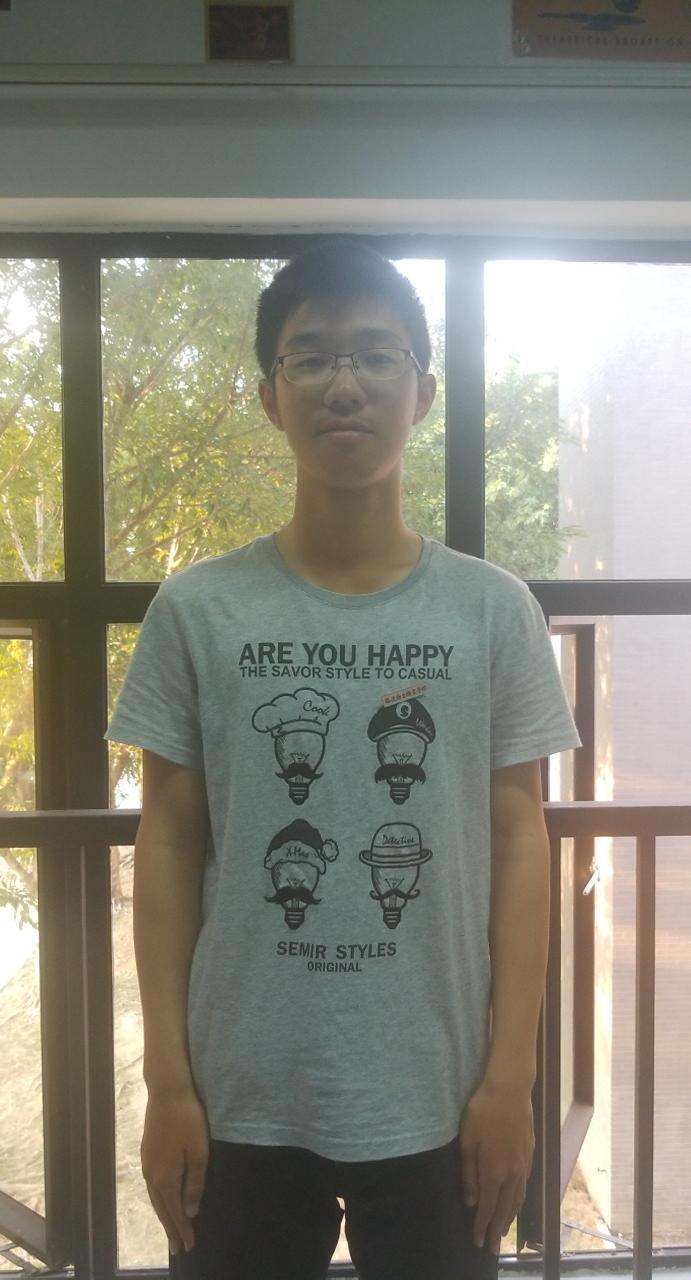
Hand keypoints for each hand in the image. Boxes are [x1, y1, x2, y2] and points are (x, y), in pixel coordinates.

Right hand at [141, 1086, 208, 1255]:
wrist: (167, 1091)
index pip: (174, 1211)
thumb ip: (194, 1183)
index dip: (182, 1229)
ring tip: (171, 1230)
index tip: (190, 1246)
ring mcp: (147, 1162)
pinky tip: (162, 1199)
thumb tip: (190, 1212)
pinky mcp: (147, 1151)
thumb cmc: (188, 1119)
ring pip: (155, 1197)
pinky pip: (152, 1185)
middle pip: (161, 1208)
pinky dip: (159, 1199)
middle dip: (171, 1228)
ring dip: (163, 1215)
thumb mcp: (198, 1152)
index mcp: (165, 1177)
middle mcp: (152, 1174)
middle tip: (178, 1249)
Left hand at [458, 1078, 534, 1254]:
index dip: (482, 1226)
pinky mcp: (529, 1153)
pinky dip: (519, 1200)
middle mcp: (512, 1173)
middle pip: (505, 1209)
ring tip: (503, 1230)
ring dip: (510, 1217)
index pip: (488, 1208)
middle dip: (497, 1229)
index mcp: (494, 1172)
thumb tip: (471, 1201)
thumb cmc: (483, 1112)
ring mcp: (523, 1164)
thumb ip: (469, 1173)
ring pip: (518, 1199)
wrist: (510, 1090)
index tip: (478, 1243)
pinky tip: (516, 1201)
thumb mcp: (467, 1141)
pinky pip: (524, 1185)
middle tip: (492, 1247)